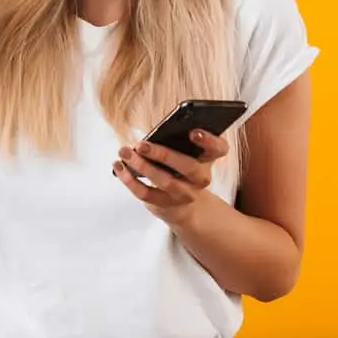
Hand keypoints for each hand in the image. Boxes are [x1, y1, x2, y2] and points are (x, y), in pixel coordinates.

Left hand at [113, 129, 228, 225]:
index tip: (193, 132)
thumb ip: (176, 140)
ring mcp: (185, 194)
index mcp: (208, 158)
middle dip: (163, 155)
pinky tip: (118, 166)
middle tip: (141, 145)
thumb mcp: (184, 152)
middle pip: (188, 167)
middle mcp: (201, 178)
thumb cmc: (179, 167)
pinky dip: (129, 180)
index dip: (209, 141)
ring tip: (124, 153)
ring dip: (141, 166)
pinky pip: (146, 194)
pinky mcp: (166, 205)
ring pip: (164, 181)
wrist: (183, 204)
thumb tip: (153, 133)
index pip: (218, 148)